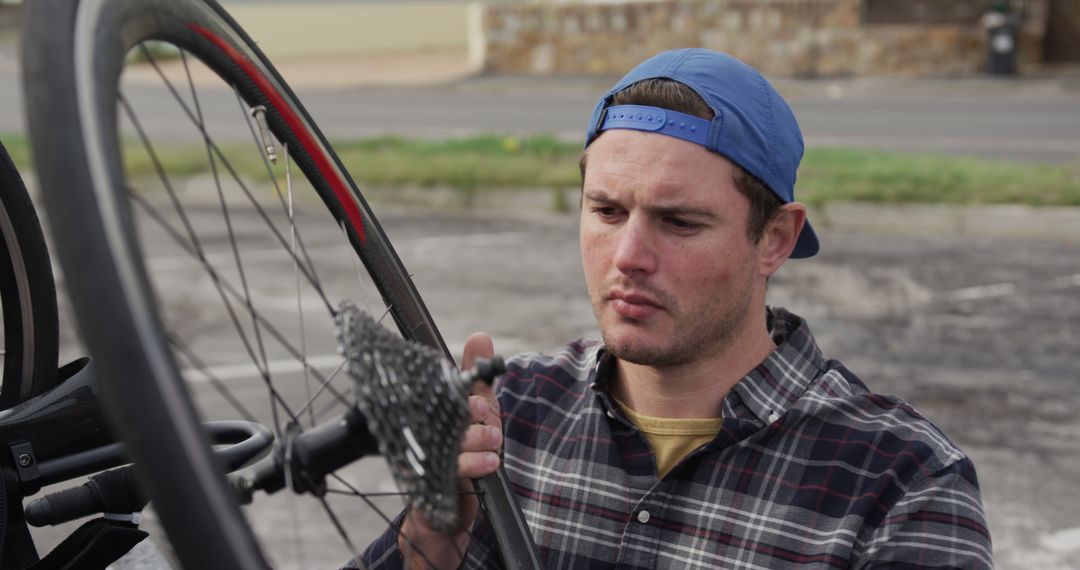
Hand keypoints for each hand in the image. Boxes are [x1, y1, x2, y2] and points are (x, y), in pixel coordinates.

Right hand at [397, 332, 502, 568]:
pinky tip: (490, 462)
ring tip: (494, 440)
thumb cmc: (461, 456)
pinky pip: (448, 470)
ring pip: (448, 441)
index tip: (480, 398)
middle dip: (470, 413)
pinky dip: (474, 464)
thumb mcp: (477, 415)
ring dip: (476, 439)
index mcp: (430, 411)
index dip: (464, 393)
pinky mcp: (426, 485)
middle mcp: (421, 431)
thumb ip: (478, 380)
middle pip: (443, 414)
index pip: (441, 391)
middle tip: (487, 415)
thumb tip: (479, 336)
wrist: (446, 514)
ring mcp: (422, 458)